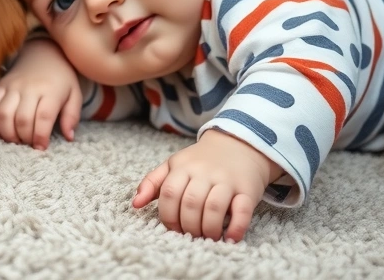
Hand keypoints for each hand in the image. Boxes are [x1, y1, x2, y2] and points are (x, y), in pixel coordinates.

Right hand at [0, 39, 81, 149]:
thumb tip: (69, 137)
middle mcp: (29, 88)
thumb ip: (72, 116)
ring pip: (2, 114)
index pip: (43, 117)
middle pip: (21, 119)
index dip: (40, 136)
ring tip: (14, 140)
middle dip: (24, 138)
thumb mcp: (74, 94)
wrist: (44, 53)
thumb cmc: (61, 78)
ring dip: (6, 133)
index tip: (41, 147)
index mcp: (50, 91)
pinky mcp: (0, 86)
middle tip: (28, 144)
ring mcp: (12, 86)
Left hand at [131, 130, 284, 241]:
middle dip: (187, 226)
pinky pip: (242, 211)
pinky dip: (235, 228)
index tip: (172, 228)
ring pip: (213, 209)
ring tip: (207, 237)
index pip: (169, 193)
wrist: (239, 145)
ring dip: (208, 229)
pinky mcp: (247, 190)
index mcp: (183, 167)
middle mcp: (205, 172)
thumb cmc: (201, 162)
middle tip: (190, 235)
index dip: (167, 216)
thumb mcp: (174, 166)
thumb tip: (135, 205)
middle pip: (190, 204)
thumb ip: (153, 183)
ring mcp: (227, 181)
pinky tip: (228, 238)